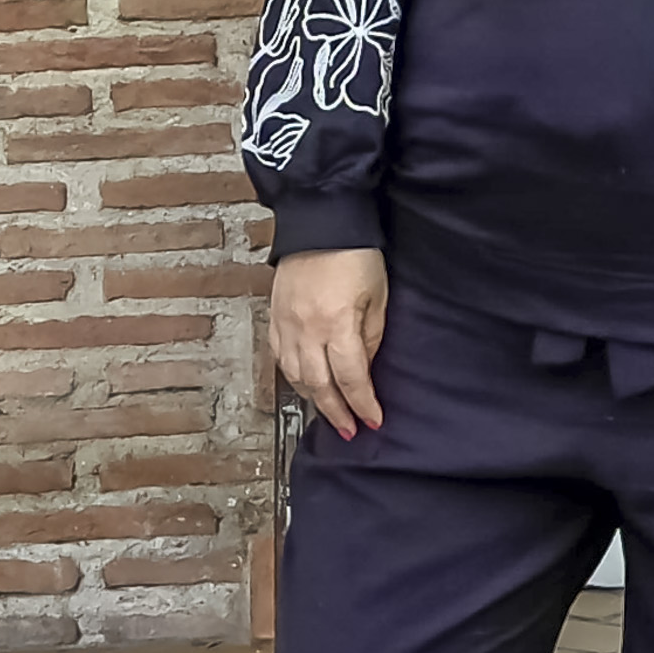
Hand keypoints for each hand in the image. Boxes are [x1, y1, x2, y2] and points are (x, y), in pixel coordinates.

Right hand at [265, 249, 388, 439]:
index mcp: (336, 324)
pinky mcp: (275, 317)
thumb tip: (364, 367)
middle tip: (350, 431)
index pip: (351, 378)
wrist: (320, 221)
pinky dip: (294, 377)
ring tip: (330, 413)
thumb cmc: (355, 253)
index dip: (363, 404)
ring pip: (296, 376)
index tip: (373, 421)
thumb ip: (371, 336)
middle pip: (320, 386)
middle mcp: (306, 330)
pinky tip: (305, 384)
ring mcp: (287, 324)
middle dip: (336, 413)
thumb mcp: (378, 295)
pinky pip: (281, 358)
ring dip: (314, 399)